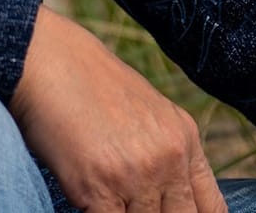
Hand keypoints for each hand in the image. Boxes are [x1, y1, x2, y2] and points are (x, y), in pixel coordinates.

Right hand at [8, 4, 225, 212]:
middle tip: (130, 205)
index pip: (211, 208)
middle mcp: (169, 157)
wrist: (44, 58)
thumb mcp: (144, 109)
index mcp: (184, 138)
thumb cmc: (84, 81)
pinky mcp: (99, 187)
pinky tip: (86, 202)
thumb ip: (161, 150)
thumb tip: (162, 193)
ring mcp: (137, 174)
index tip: (169, 212)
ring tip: (105, 196)